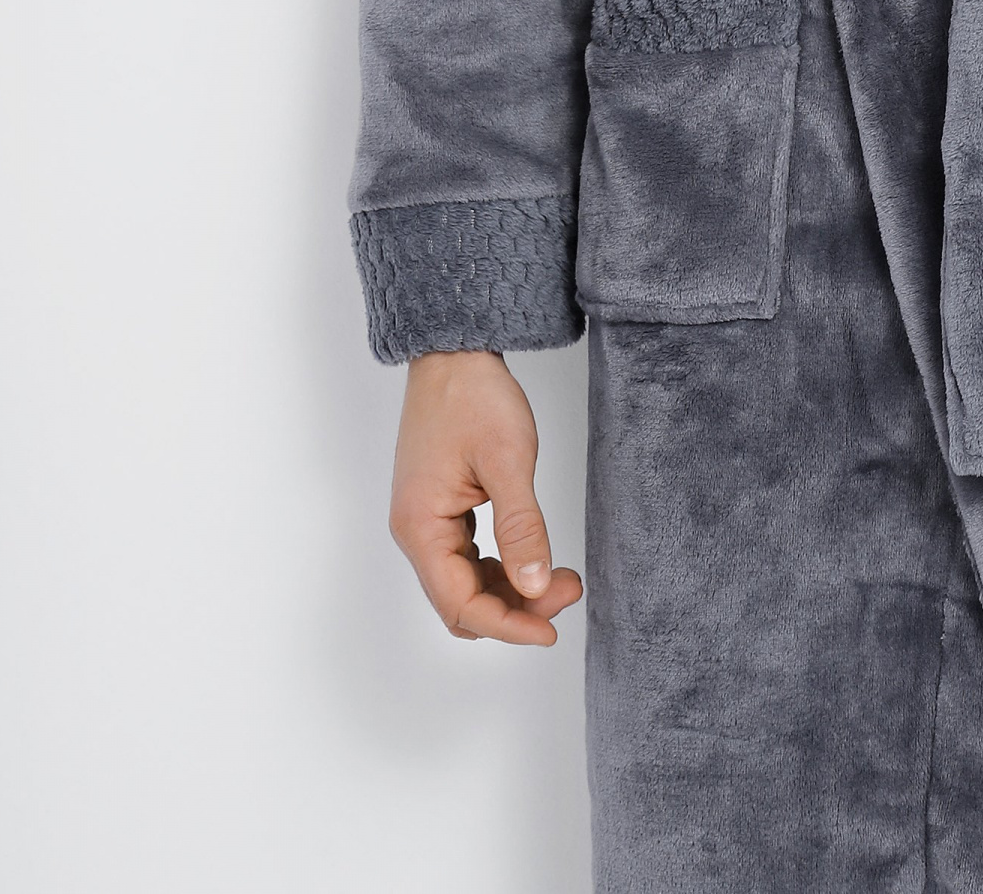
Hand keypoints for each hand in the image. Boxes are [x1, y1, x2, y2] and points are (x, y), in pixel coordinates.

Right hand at [389, 350, 583, 642]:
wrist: (455, 353)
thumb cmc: (474, 397)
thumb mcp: (507, 461)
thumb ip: (522, 527)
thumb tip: (535, 585)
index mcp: (420, 527)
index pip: (460, 604)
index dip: (507, 625)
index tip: (551, 630)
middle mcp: (415, 532)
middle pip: (461, 601)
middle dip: (514, 608)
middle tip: (567, 590)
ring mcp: (426, 521)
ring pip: (465, 583)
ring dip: (511, 589)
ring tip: (561, 576)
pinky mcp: (440, 508)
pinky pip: (467, 559)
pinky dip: (500, 567)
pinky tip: (533, 558)